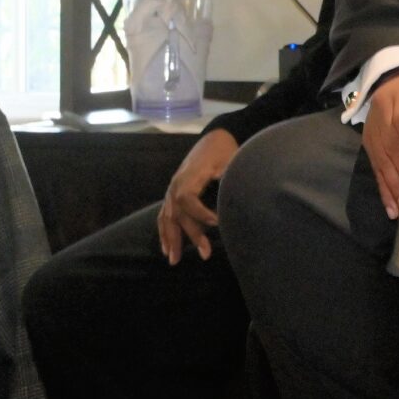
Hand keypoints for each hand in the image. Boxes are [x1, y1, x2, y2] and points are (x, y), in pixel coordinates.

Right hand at [156, 128, 237, 262]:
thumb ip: (229, 175)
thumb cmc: (225, 149)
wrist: (214, 138)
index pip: (188, 200)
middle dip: (190, 235)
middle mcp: (175, 185)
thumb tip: (235, 192)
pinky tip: (166, 248)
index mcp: (189, 177)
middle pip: (178, 214)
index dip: (200, 214)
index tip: (217, 223)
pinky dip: (164, 232)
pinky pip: (164, 216)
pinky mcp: (172, 195)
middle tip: (205, 254)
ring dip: (171, 240)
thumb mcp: (230, 159)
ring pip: (167, 218)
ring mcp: (171, 191)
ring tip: (175, 260)